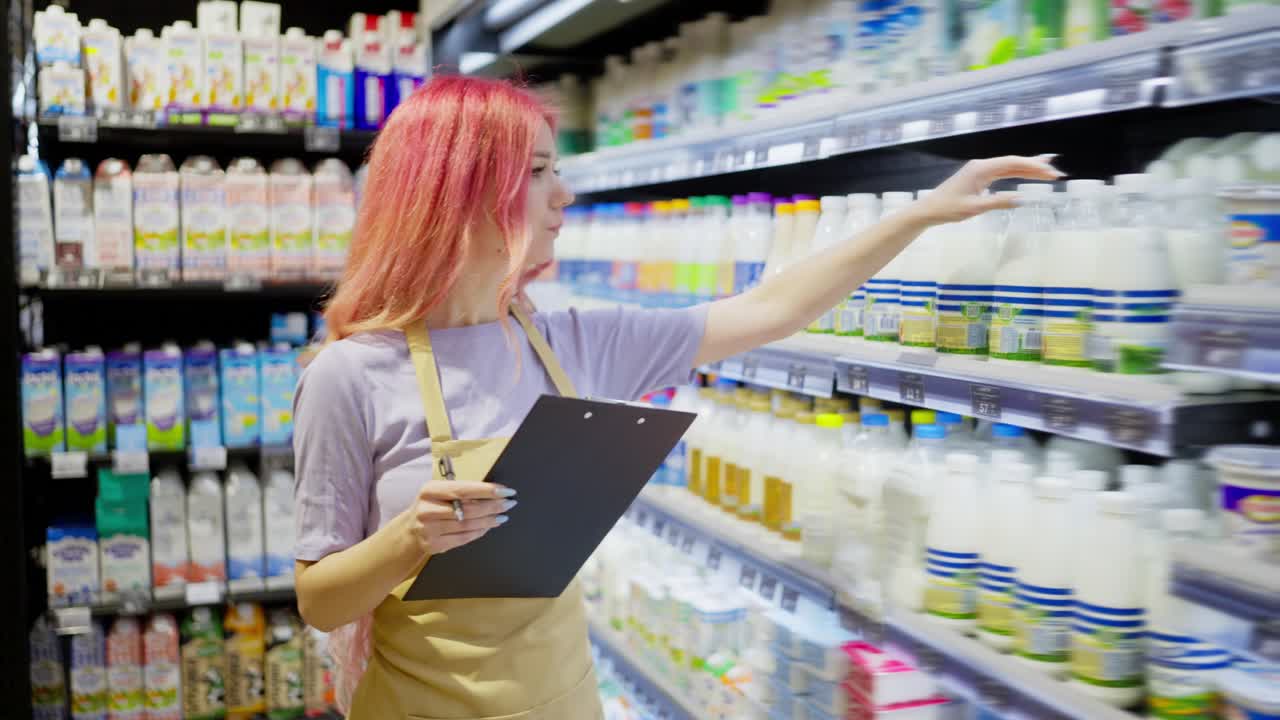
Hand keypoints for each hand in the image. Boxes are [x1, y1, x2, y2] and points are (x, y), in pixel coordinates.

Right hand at [398, 480, 517, 554]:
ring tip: (503, 516)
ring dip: (490, 520)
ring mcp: (429, 529)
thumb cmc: (430, 507)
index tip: (507, 491)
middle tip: (509, 504)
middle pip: (468, 509)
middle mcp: (427, 509)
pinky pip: (463, 538)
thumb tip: (493, 493)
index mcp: (430, 490)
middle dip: (493, 506)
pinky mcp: (434, 545)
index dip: (488, 491)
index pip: (464, 489)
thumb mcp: (439, 493)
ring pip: (468, 525)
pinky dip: (480, 532)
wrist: (408, 531)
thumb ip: (461, 492)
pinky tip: (489, 526)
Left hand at [913, 155, 1063, 224]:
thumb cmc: (948, 209)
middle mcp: (982, 165)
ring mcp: (980, 170)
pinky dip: (1016, 174)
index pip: (1012, 163)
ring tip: (1048, 173)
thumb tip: (1021, 199)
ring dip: (1028, 170)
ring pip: (1009, 167)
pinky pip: (1002, 172)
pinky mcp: (979, 177)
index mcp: (981, 168)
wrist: (929, 209)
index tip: (1049, 173)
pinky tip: (1027, 175)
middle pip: (1013, 163)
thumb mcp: (974, 208)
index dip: (1033, 167)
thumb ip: (998, 202)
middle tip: (1055, 174)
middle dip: (1035, 168)